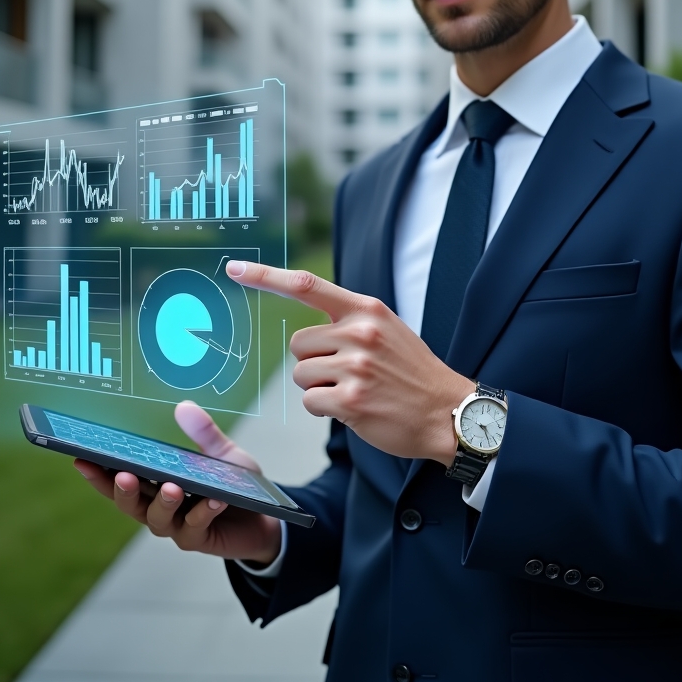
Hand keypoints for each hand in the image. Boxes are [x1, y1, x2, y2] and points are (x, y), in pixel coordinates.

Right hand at [74, 400, 281, 564]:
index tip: (82, 458)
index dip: (100, 474)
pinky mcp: (200, 539)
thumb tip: (183, 406)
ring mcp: (178, 527)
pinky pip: (196, 527)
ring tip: (172, 487)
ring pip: (159, 519)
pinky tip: (214, 500)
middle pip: (132, 504)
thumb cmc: (235, 486)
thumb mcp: (222, 453)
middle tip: (123, 476)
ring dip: (163, 502)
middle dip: (123, 491)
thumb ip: (203, 433)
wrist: (263, 519)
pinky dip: (204, 512)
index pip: (121, 481)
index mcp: (156, 485)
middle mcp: (161, 508)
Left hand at [227, 260, 470, 463]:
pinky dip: (326, 409)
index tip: (235, 269)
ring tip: (357, 390)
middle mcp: (359, 332)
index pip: (307, 286)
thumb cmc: (411, 372)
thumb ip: (350, 321)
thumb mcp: (387, 329)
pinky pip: (310, 402)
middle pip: (298, 344)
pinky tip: (357, 409)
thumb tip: (306, 329)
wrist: (447, 411)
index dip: (266, 277)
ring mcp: (355, 366)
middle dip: (314, 361)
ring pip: (301, 375)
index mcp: (366, 309)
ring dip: (320, 388)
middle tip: (350, 373)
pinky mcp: (351, 400)